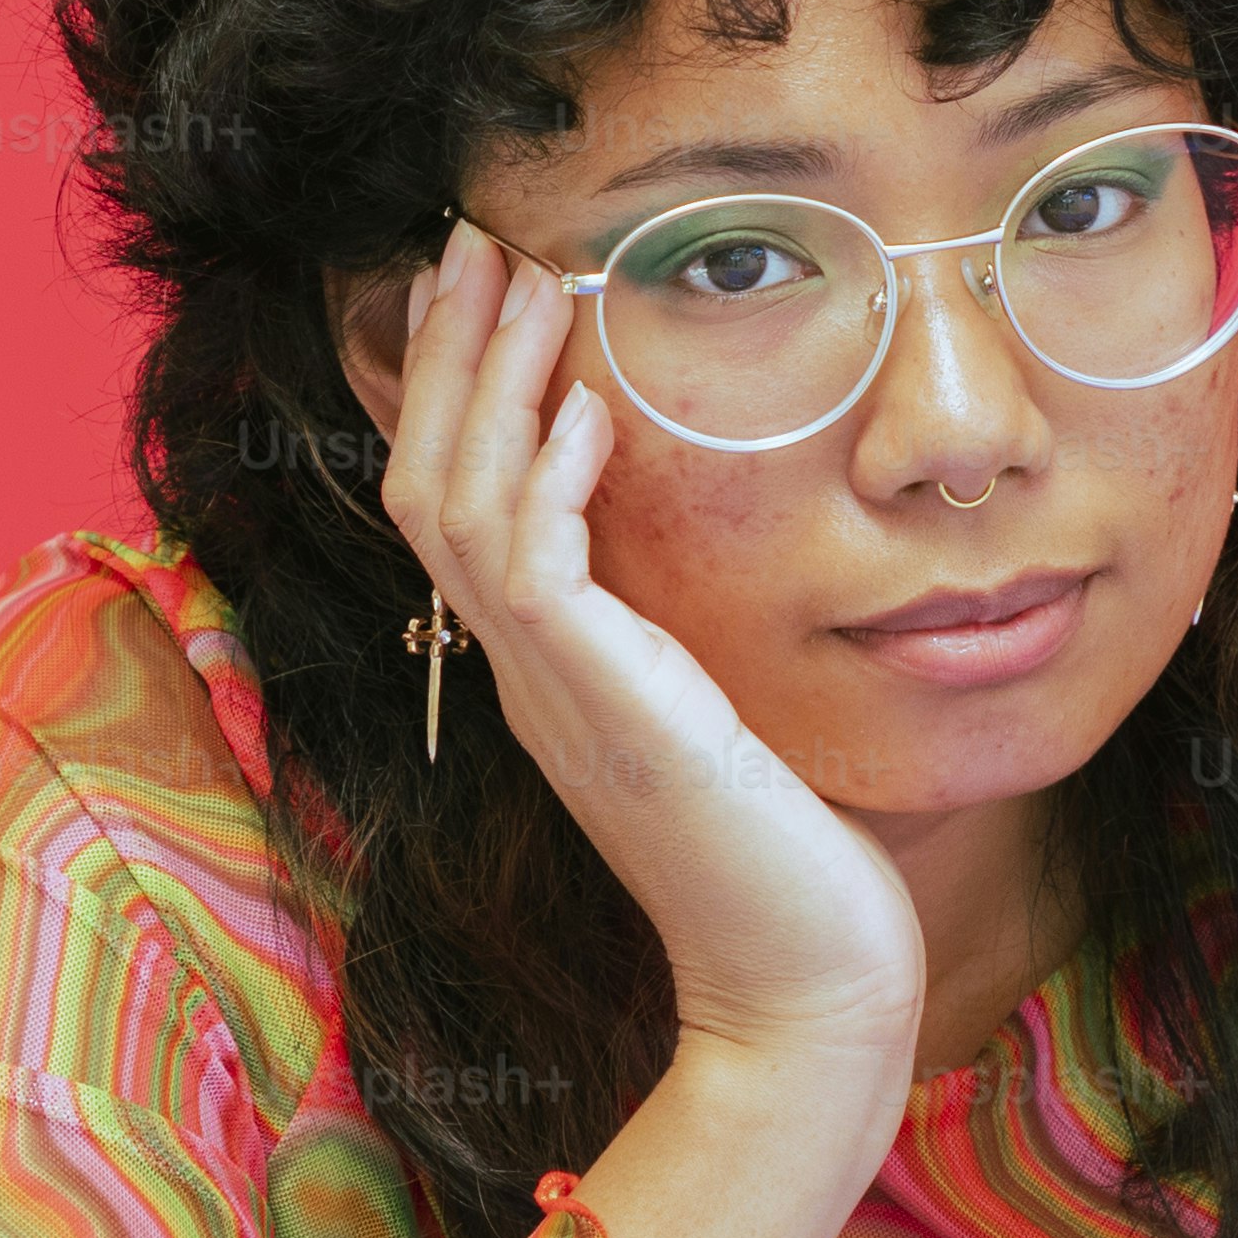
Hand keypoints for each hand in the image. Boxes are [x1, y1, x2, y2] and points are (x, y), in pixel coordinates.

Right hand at [386, 215, 924, 1077]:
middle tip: (471, 238)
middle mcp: (532, 681)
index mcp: (557, 677)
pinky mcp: (610, 718)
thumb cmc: (800, 872)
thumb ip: (708, 640)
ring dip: (489, 386)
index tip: (492, 289)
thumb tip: (737, 559)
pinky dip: (551, 483)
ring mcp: (557, 700)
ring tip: (520, 281)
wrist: (804, 998)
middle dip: (449, 355)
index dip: (463, 394)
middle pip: (432, 485)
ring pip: (464, 509)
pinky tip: (588, 411)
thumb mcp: (742, 722)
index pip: (467, 508)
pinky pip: (539, 577)